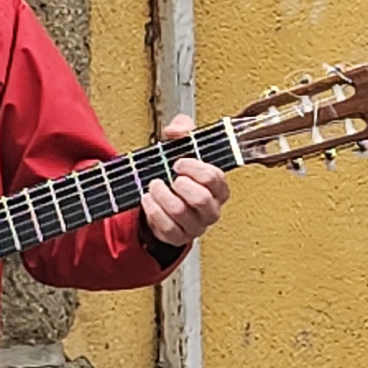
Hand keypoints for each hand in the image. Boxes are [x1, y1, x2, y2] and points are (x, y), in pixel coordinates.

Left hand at [139, 116, 229, 247]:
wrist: (167, 203)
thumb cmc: (180, 175)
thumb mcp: (184, 149)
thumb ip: (183, 131)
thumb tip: (175, 130)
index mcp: (219, 188)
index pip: (214, 178)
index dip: (194, 167)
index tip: (179, 162)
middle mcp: (211, 209)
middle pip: (201, 198)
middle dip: (181, 184)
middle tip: (170, 177)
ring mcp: (196, 225)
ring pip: (180, 212)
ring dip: (163, 195)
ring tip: (155, 185)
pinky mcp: (179, 237)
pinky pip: (166, 227)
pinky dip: (153, 210)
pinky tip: (148, 199)